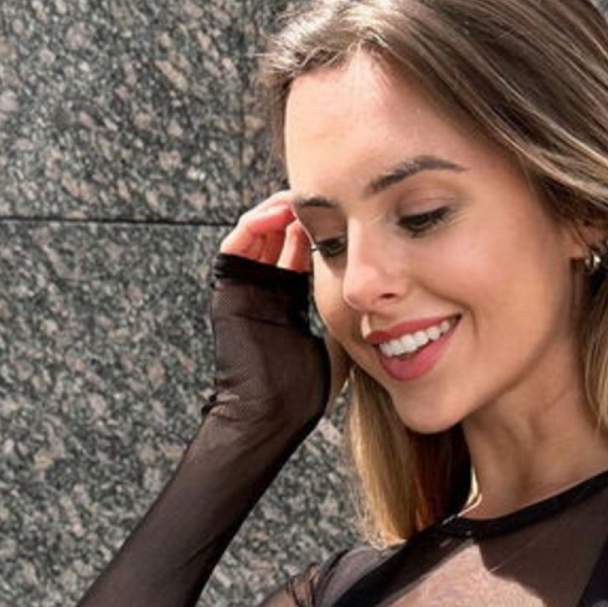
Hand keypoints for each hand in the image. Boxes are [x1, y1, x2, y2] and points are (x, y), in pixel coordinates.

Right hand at [214, 193, 352, 407]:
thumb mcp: (339, 340)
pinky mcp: (228, 291)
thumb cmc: (305, 391)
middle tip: (324, 192)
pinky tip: (280, 212)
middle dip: (301, 210)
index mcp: (287, 301)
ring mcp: (244, 289)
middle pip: (279, 234)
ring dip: (278, 210)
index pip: (301, 251)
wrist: (272, 413)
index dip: (321, 228)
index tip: (346, 210)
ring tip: (303, 197)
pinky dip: (255, 223)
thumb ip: (349, 312)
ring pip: (257, 233)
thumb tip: (379, 291)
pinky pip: (236, 244)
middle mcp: (264, 289)